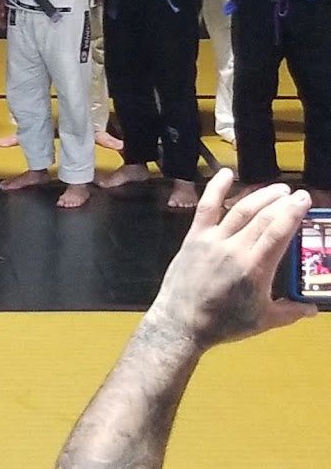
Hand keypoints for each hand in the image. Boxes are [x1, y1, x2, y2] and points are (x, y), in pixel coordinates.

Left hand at [144, 168, 314, 351]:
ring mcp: (213, 240)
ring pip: (239, 210)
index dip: (292, 213)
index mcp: (255, 269)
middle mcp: (234, 249)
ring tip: (277, 189)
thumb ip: (290, 312)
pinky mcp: (194, 236)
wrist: (182, 322)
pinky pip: (206, 207)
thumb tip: (313, 309)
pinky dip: (216, 188)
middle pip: (262, 218)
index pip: (278, 234)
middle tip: (296, 194)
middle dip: (282, 203)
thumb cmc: (225, 323)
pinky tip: (227, 173)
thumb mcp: (263, 321)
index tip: (304, 200)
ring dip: (259, 196)